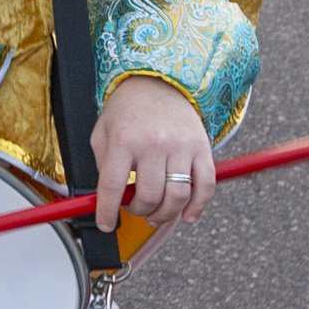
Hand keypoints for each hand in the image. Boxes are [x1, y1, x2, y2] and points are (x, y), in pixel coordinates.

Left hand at [91, 74, 214, 230]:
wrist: (157, 84)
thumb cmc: (126, 112)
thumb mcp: (102, 133)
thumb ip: (104, 165)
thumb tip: (108, 200)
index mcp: (123, 140)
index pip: (113, 186)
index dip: (107, 211)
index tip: (105, 225)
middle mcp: (154, 144)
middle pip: (149, 195)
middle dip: (139, 211)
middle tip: (134, 210)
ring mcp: (181, 147)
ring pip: (177, 196)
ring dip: (165, 214)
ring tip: (155, 215)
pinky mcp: (203, 149)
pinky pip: (206, 186)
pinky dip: (198, 207)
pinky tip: (187, 217)